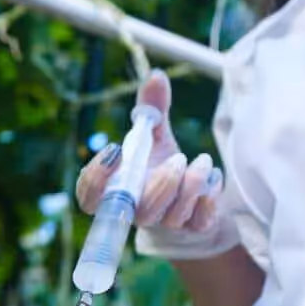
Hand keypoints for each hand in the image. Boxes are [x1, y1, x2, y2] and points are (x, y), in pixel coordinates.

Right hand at [75, 70, 222, 231]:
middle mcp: (138, 213)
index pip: (90, 198)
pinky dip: (210, 195)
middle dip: (161, 183)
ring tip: (202, 161)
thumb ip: (152, 110)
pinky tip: (214, 177)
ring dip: (191, 184)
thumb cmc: (163, 167)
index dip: (95, 179)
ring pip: (173, 214)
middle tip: (177, 158)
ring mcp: (167, 225)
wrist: (195, 201)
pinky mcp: (195, 229)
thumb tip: (156, 76)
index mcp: (118, 191)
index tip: (114, 149)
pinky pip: (201, 219)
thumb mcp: (157, 138)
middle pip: (139, 210)